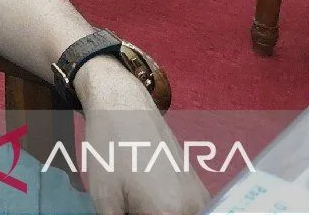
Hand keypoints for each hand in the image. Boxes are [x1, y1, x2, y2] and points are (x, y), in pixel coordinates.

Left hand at [76, 58, 210, 214]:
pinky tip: (143, 202)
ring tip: (132, 205)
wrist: (123, 105)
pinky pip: (188, 213)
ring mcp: (202, 197)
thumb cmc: (110, 148)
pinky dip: (167, 212)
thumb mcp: (106, 200)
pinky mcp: (199, 188)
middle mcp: (197, 207)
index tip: (125, 213)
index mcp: (173, 214)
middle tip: (126, 208)